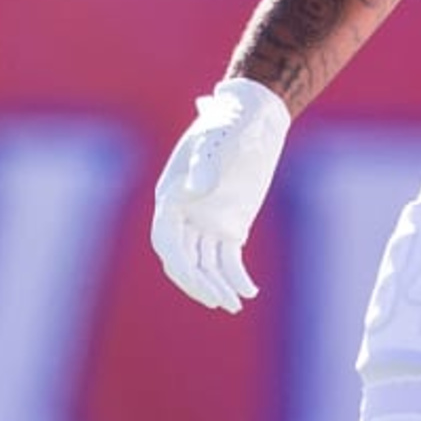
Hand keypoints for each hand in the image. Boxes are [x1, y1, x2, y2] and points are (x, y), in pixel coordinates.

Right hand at [151, 76, 291, 312]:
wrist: (254, 116)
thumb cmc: (229, 123)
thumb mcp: (217, 139)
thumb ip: (206, 163)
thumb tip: (199, 188)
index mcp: (171, 197)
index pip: (165, 240)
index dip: (177, 263)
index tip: (194, 279)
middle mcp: (185, 215)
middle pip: (185, 260)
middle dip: (199, 283)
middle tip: (220, 302)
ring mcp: (208, 223)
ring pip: (206, 265)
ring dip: (217, 285)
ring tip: (235, 304)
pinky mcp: (231, 227)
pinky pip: (229, 260)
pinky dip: (237, 277)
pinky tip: (249, 291)